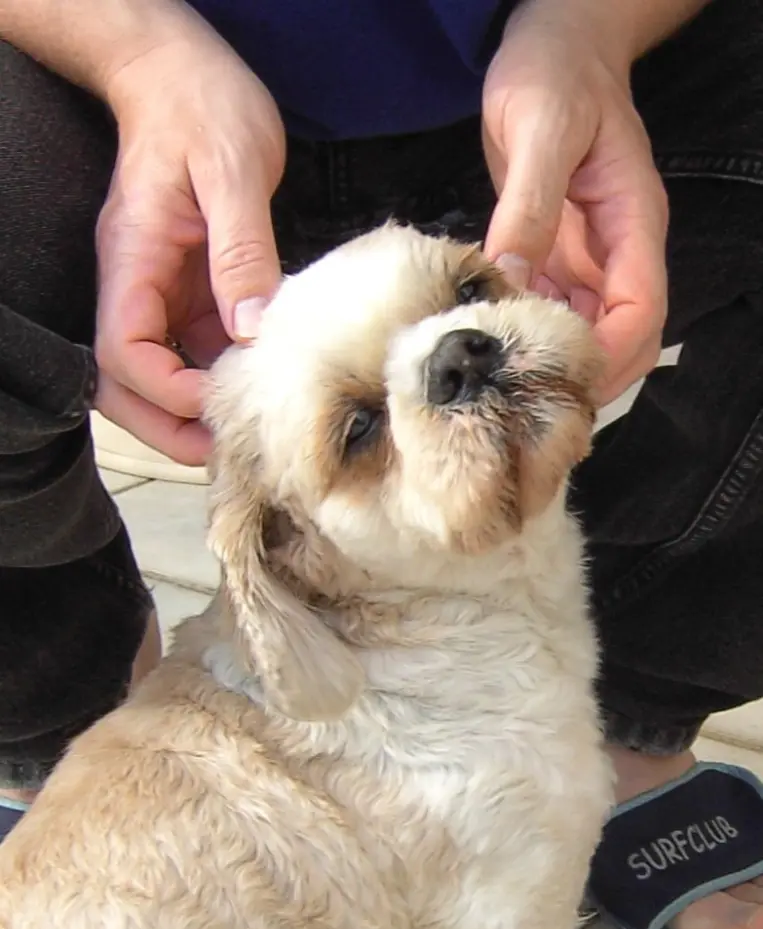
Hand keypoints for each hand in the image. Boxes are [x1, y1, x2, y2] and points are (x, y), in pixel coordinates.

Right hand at [94, 30, 284, 463]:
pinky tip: (258, 387)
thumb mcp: (231, 170)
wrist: (184, 75)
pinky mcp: (190, 290)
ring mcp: (161, 291)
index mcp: (132, 259)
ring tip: (244, 430)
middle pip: (123, 382)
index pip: (124, 352)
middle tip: (222, 449)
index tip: (219, 400)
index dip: (166, 391)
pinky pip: (194, 349)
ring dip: (192, 412)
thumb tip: (251, 327)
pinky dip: (218, 379)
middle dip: (167, 425)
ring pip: (157, 375)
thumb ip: (242, 251)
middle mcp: (137, 284)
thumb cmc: (202, 105)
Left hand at [482, 0, 668, 404]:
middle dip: (585, 375)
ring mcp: (587, 257)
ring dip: (552, 360)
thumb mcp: (540, 130)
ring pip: (585, 332)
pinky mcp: (555, 255)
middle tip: (526, 405)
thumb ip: (528, 207)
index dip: (609, 356)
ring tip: (503, 387)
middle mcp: (616, 250)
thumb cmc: (555, 72)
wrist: (553, 46)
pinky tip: (489, 343)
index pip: (641, 312)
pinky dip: (525, 332)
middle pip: (622, 338)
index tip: (559, 381)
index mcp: (632, 224)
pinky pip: (548, 309)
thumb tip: (511, 280)